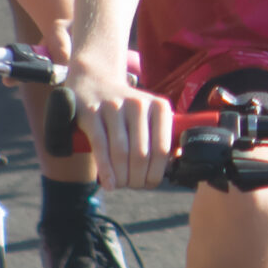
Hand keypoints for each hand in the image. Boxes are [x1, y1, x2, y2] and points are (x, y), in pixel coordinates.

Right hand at [65, 56, 171, 190]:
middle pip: (141, 154)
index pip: (162, 149)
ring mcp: (114, 106)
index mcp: (159, 106)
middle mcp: (138, 104)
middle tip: (132, 186)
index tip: (149, 184)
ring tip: (120, 185)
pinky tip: (108, 184)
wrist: (94, 81)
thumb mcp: (149, 116)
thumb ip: (162, 138)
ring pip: (121, 152)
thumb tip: (176, 164)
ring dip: (122, 177)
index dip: (156, 173)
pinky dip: (105, 169)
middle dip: (137, 179)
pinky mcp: (91, 111)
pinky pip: (100, 146)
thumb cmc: (126, 109)